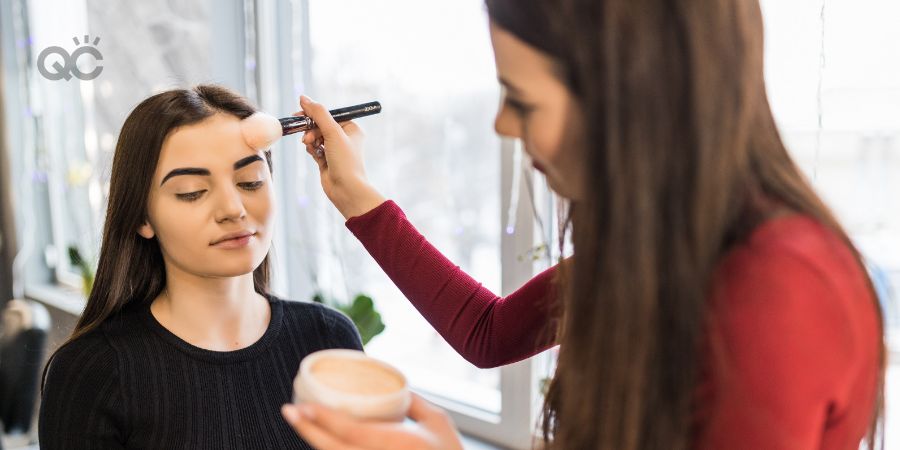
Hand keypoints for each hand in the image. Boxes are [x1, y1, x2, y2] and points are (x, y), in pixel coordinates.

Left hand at [281, 393, 463, 449]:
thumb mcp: (439, 423)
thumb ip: (416, 403)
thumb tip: (398, 387)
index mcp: (392, 442)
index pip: (348, 430)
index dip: (321, 418)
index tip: (301, 406)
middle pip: (331, 448)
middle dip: (307, 429)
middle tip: (289, 411)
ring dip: (316, 442)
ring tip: (302, 423)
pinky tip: (323, 440)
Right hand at [296, 95, 385, 219]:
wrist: (346, 190)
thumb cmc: (345, 161)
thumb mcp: (332, 133)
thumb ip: (318, 114)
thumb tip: (303, 98)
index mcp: (352, 128)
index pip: (330, 115)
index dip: (315, 114)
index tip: (300, 114)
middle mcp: (345, 138)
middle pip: (321, 125)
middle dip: (311, 130)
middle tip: (306, 136)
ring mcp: (335, 150)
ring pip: (316, 137)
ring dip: (310, 140)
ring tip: (310, 146)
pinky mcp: (327, 160)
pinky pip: (314, 149)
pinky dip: (312, 150)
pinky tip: (314, 155)